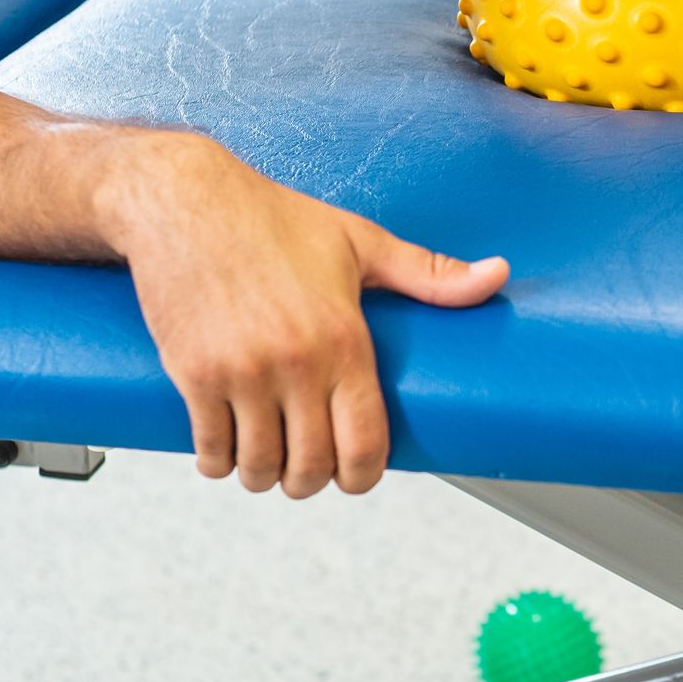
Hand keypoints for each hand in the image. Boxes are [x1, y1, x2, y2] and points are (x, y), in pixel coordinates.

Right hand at [104, 135, 509, 497]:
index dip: (363, 476)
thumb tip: (498, 276)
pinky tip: (225, 452)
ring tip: (267, 461)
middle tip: (307, 468)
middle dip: (311, 481)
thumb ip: (429, 272)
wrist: (184, 200)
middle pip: (311, 467)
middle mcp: (296, 363)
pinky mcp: (194, 375)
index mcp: (344, 338)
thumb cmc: (273, 218)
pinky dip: (218, 462)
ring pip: (258, 468)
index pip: (365, 442)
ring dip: (263, 476)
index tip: (356, 475)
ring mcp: (241, 373)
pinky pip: (210, 450)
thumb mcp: (360, 241)